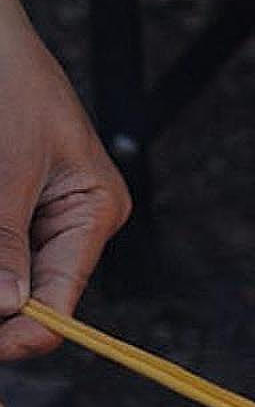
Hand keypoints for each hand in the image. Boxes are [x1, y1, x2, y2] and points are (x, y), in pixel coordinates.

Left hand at [0, 0, 131, 398]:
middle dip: (4, 305)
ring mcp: (42, 210)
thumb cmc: (7, 77)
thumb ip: (6, 239)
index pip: (65, 295)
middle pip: (37, 289)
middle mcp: (75, 218)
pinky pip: (6, 245)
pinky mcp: (12, 199)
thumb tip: (10, 306)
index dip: (28, 329)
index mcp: (95, 212)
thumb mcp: (6, 165)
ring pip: (15, 271)